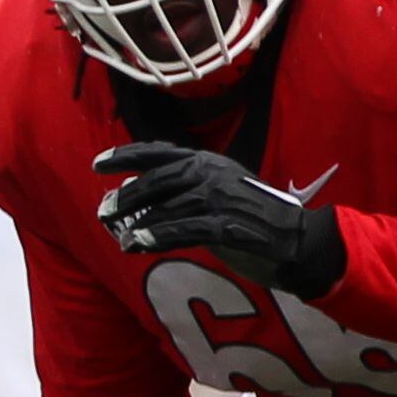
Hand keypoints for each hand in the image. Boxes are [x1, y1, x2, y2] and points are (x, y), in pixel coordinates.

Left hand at [93, 142, 341, 292]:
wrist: (299, 237)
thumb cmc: (253, 216)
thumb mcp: (217, 192)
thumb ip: (182, 192)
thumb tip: (135, 197)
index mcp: (208, 161)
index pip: (159, 152)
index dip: (126, 156)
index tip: (97, 164)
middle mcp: (212, 173)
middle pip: (159, 180)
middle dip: (128, 196)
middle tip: (103, 212)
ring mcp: (221, 197)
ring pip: (168, 208)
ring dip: (140, 225)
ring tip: (122, 240)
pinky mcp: (228, 225)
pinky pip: (185, 230)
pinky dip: (159, 236)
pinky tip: (140, 243)